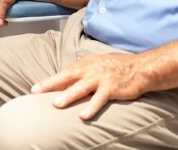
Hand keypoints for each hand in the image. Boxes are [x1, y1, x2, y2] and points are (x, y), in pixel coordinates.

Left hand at [30, 53, 148, 119]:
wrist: (141, 68)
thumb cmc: (119, 68)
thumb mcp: (99, 65)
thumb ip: (84, 72)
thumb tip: (67, 84)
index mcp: (87, 62)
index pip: (65, 72)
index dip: (50, 80)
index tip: (35, 88)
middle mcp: (92, 68)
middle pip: (67, 76)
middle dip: (51, 84)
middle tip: (36, 91)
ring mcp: (102, 77)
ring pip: (82, 87)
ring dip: (68, 95)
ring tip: (56, 104)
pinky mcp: (112, 87)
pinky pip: (99, 99)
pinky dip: (91, 107)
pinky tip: (83, 116)